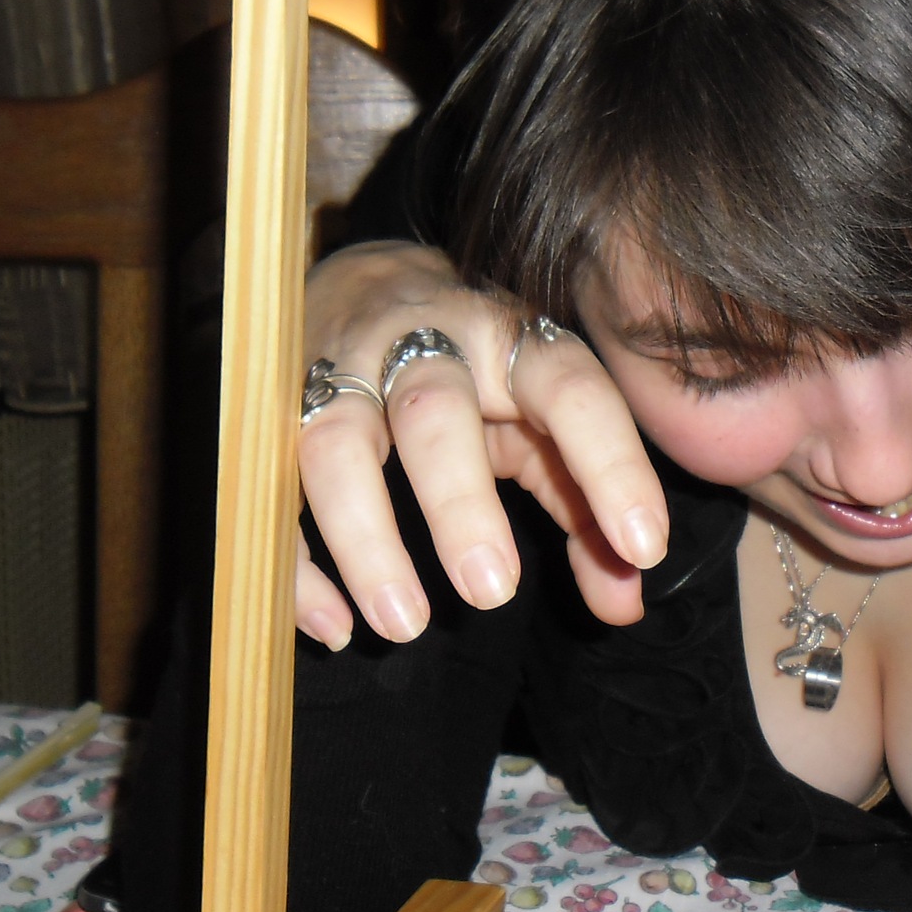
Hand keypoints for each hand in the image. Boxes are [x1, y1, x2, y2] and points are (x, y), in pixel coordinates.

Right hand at [295, 242, 667, 646]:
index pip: (573, 390)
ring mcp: (340, 373)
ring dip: (366, 537)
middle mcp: (426, 345)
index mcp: (512, 342)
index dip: (614, 465)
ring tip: (406, 625)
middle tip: (494, 594)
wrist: (366, 283)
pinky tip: (335, 628)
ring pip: (336, 444)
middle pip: (433, 414)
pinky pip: (268, 488)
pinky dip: (296, 563)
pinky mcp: (274, 412)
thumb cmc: (478, 378)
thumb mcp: (543, 423)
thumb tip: (625, 605)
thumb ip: (587, 510)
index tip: (644, 547)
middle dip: (460, 505)